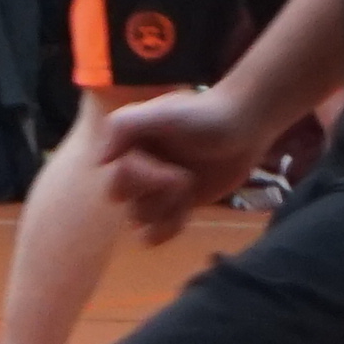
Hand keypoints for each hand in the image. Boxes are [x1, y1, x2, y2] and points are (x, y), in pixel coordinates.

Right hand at [83, 83, 252, 240]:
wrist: (243, 127)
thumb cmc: (202, 115)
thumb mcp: (162, 112)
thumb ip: (123, 126)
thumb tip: (101, 161)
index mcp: (126, 146)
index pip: (118, 178)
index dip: (146, 179)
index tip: (173, 169)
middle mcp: (136, 168)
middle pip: (125, 201)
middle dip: (156, 195)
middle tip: (185, 178)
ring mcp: (155, 189)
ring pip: (141, 218)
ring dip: (167, 209)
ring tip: (189, 189)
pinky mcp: (175, 204)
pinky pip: (158, 230)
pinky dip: (169, 227)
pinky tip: (185, 212)